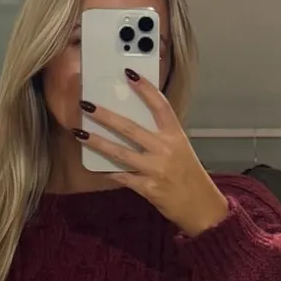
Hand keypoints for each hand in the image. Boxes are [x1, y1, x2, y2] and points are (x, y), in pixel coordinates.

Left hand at [77, 74, 229, 236]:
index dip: (145, 89)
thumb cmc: (189, 175)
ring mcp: (156, 169)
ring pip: (120, 153)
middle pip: (130, 128)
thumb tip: (132, 123)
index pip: (160, 106)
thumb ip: (160, 136)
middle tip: (86, 105)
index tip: (129, 74)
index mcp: (175, 135)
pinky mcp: (148, 188)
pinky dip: (109, 171)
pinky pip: (123, 177)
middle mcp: (165, 149)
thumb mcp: (180, 148)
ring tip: (80, 133)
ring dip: (98, 142)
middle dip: (106, 116)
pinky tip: (95, 166)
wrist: (200, 206)